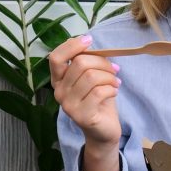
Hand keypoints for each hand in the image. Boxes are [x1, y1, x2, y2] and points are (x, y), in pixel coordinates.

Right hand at [49, 35, 121, 170]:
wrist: (103, 130)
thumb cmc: (98, 100)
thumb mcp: (91, 77)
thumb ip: (86, 62)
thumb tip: (88, 41)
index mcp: (58, 80)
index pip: (55, 57)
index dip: (72, 45)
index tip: (89, 40)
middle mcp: (59, 92)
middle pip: (80, 64)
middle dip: (102, 62)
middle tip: (114, 69)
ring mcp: (68, 106)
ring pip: (91, 76)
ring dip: (109, 76)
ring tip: (115, 82)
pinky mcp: (82, 116)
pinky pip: (99, 92)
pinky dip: (112, 88)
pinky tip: (114, 91)